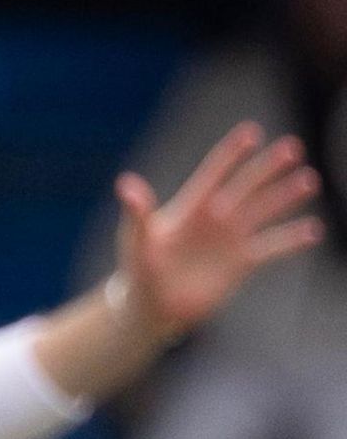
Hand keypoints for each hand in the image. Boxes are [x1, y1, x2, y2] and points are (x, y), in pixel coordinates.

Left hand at [114, 121, 323, 338]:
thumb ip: (137, 213)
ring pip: (264, 211)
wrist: (152, 307)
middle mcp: (216, 218)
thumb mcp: (136, 240)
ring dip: (285, 196)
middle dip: (268, 168)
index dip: (231, 153)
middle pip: (246, 186)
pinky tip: (313, 230)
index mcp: (190, 207)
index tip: (251, 132)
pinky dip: (292, 239)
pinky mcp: (242, 263)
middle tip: (293, 147)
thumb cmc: (138, 269)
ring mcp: (231, 239)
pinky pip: (272, 247)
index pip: (214, 173)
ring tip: (308, 180)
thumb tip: (126, 183)